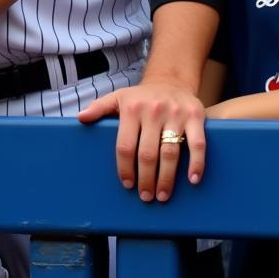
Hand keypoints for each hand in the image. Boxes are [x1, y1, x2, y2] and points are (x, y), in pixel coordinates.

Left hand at [78, 78, 205, 201]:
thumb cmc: (141, 96)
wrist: (171, 80)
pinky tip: (192, 180)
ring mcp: (176, 115)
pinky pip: (198, 144)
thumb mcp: (117, 97)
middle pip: (147, 153)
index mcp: (131, 110)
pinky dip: (197, 164)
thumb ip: (99, 108)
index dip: (125, 168)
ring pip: (170, 152)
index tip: (127, 184)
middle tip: (145, 196)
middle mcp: (153, 112)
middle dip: (146, 179)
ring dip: (167, 178)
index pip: (125, 145)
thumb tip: (80, 118)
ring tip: (162, 195)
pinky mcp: (196, 117)